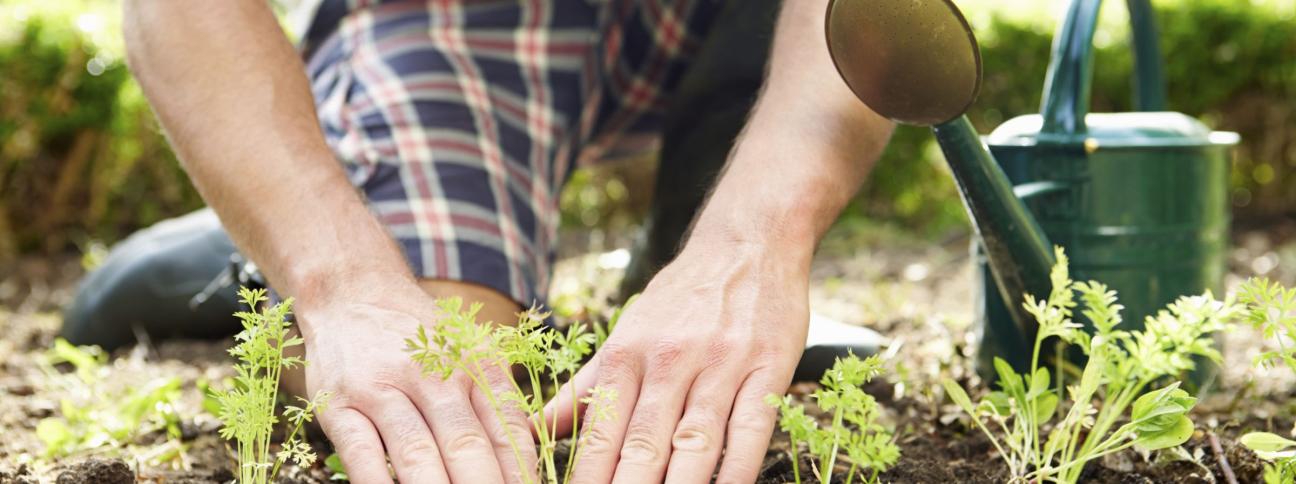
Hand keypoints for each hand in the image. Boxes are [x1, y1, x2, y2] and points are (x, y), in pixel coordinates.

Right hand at [297, 277, 536, 483]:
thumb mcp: (469, 352)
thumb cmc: (420, 336)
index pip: (506, 425)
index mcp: (472, 364)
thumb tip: (524, 461)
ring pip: (415, 451)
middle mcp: (430, 374)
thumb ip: (495, 401)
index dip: (520, 469)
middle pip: (464, 442)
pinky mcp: (339, 405)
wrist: (351, 294)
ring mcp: (381, 389)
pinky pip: (361, 453)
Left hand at [546, 243, 809, 482]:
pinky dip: (738, 468)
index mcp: (628, 354)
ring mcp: (721, 364)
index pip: (600, 430)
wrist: (747, 241)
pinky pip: (751, 428)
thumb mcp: (626, 333)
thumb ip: (585, 388)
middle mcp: (670, 359)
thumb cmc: (682, 297)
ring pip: (695, 440)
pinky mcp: (767, 366)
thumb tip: (535, 430)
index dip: (586, 477)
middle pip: (643, 442)